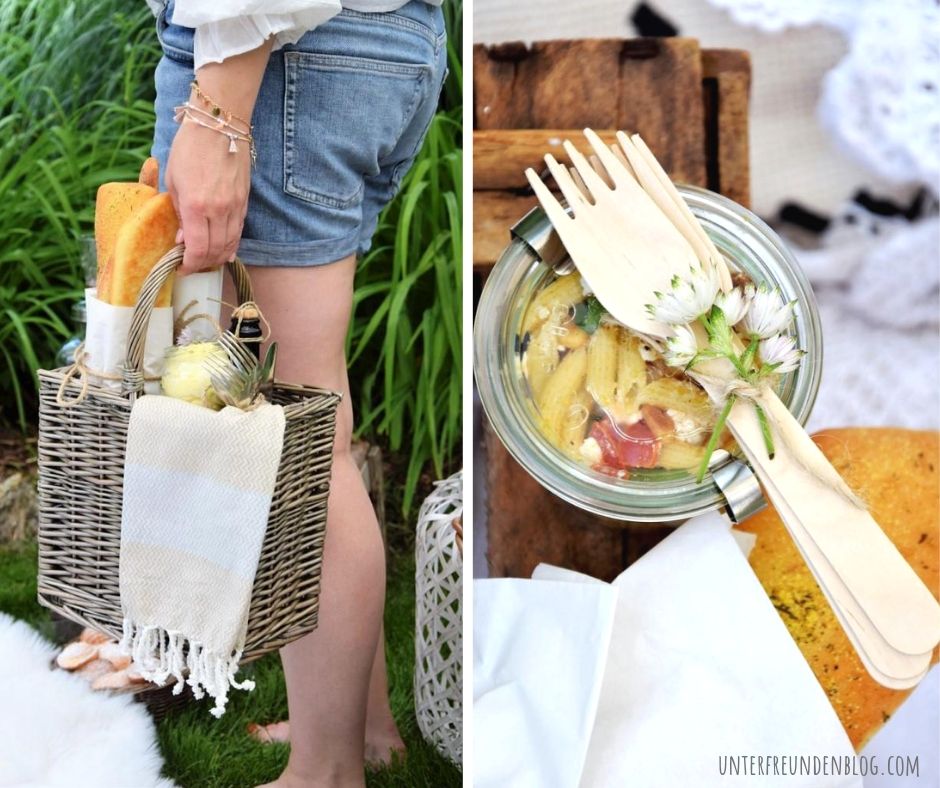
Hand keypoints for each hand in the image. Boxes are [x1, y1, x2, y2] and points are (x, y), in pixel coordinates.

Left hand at [165, 118, 250, 273]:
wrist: (219, 126)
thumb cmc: (190, 148)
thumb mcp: (173, 180)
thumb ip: (177, 213)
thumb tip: (182, 239)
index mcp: (195, 206)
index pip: (197, 249)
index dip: (190, 264)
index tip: (182, 268)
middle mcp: (218, 211)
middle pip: (215, 251)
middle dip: (203, 264)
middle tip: (193, 266)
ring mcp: (234, 207)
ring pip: (230, 244)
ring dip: (218, 257)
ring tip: (207, 261)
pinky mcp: (244, 202)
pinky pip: (238, 231)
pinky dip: (232, 245)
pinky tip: (225, 251)